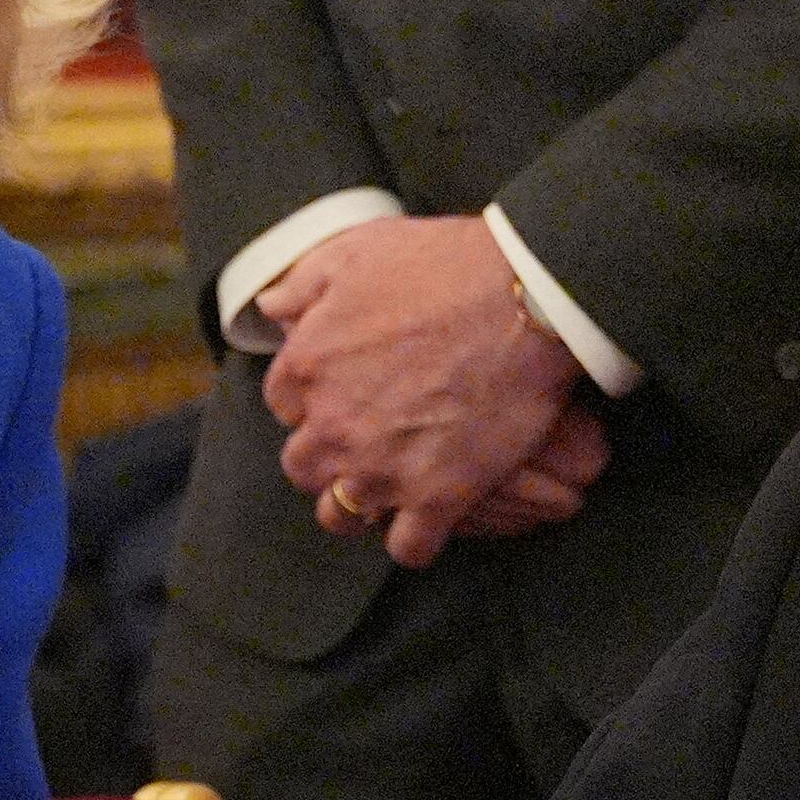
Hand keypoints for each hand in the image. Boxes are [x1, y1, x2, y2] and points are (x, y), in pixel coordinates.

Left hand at [261, 215, 594, 565]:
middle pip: (302, 467)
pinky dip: (415, 540)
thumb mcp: (359, 250)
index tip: (343, 393)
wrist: (528, 299)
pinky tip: (430, 518)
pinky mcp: (437, 497)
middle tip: (364, 441)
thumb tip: (270, 309)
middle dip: (325, 457)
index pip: (282, 404)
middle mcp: (333, 426)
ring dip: (358, 504)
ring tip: (388, 487)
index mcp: (308, 366)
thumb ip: (303, 282)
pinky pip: (408, 549)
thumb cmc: (447, 265)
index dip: (313, 399)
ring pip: (341, 516)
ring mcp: (382, 468)